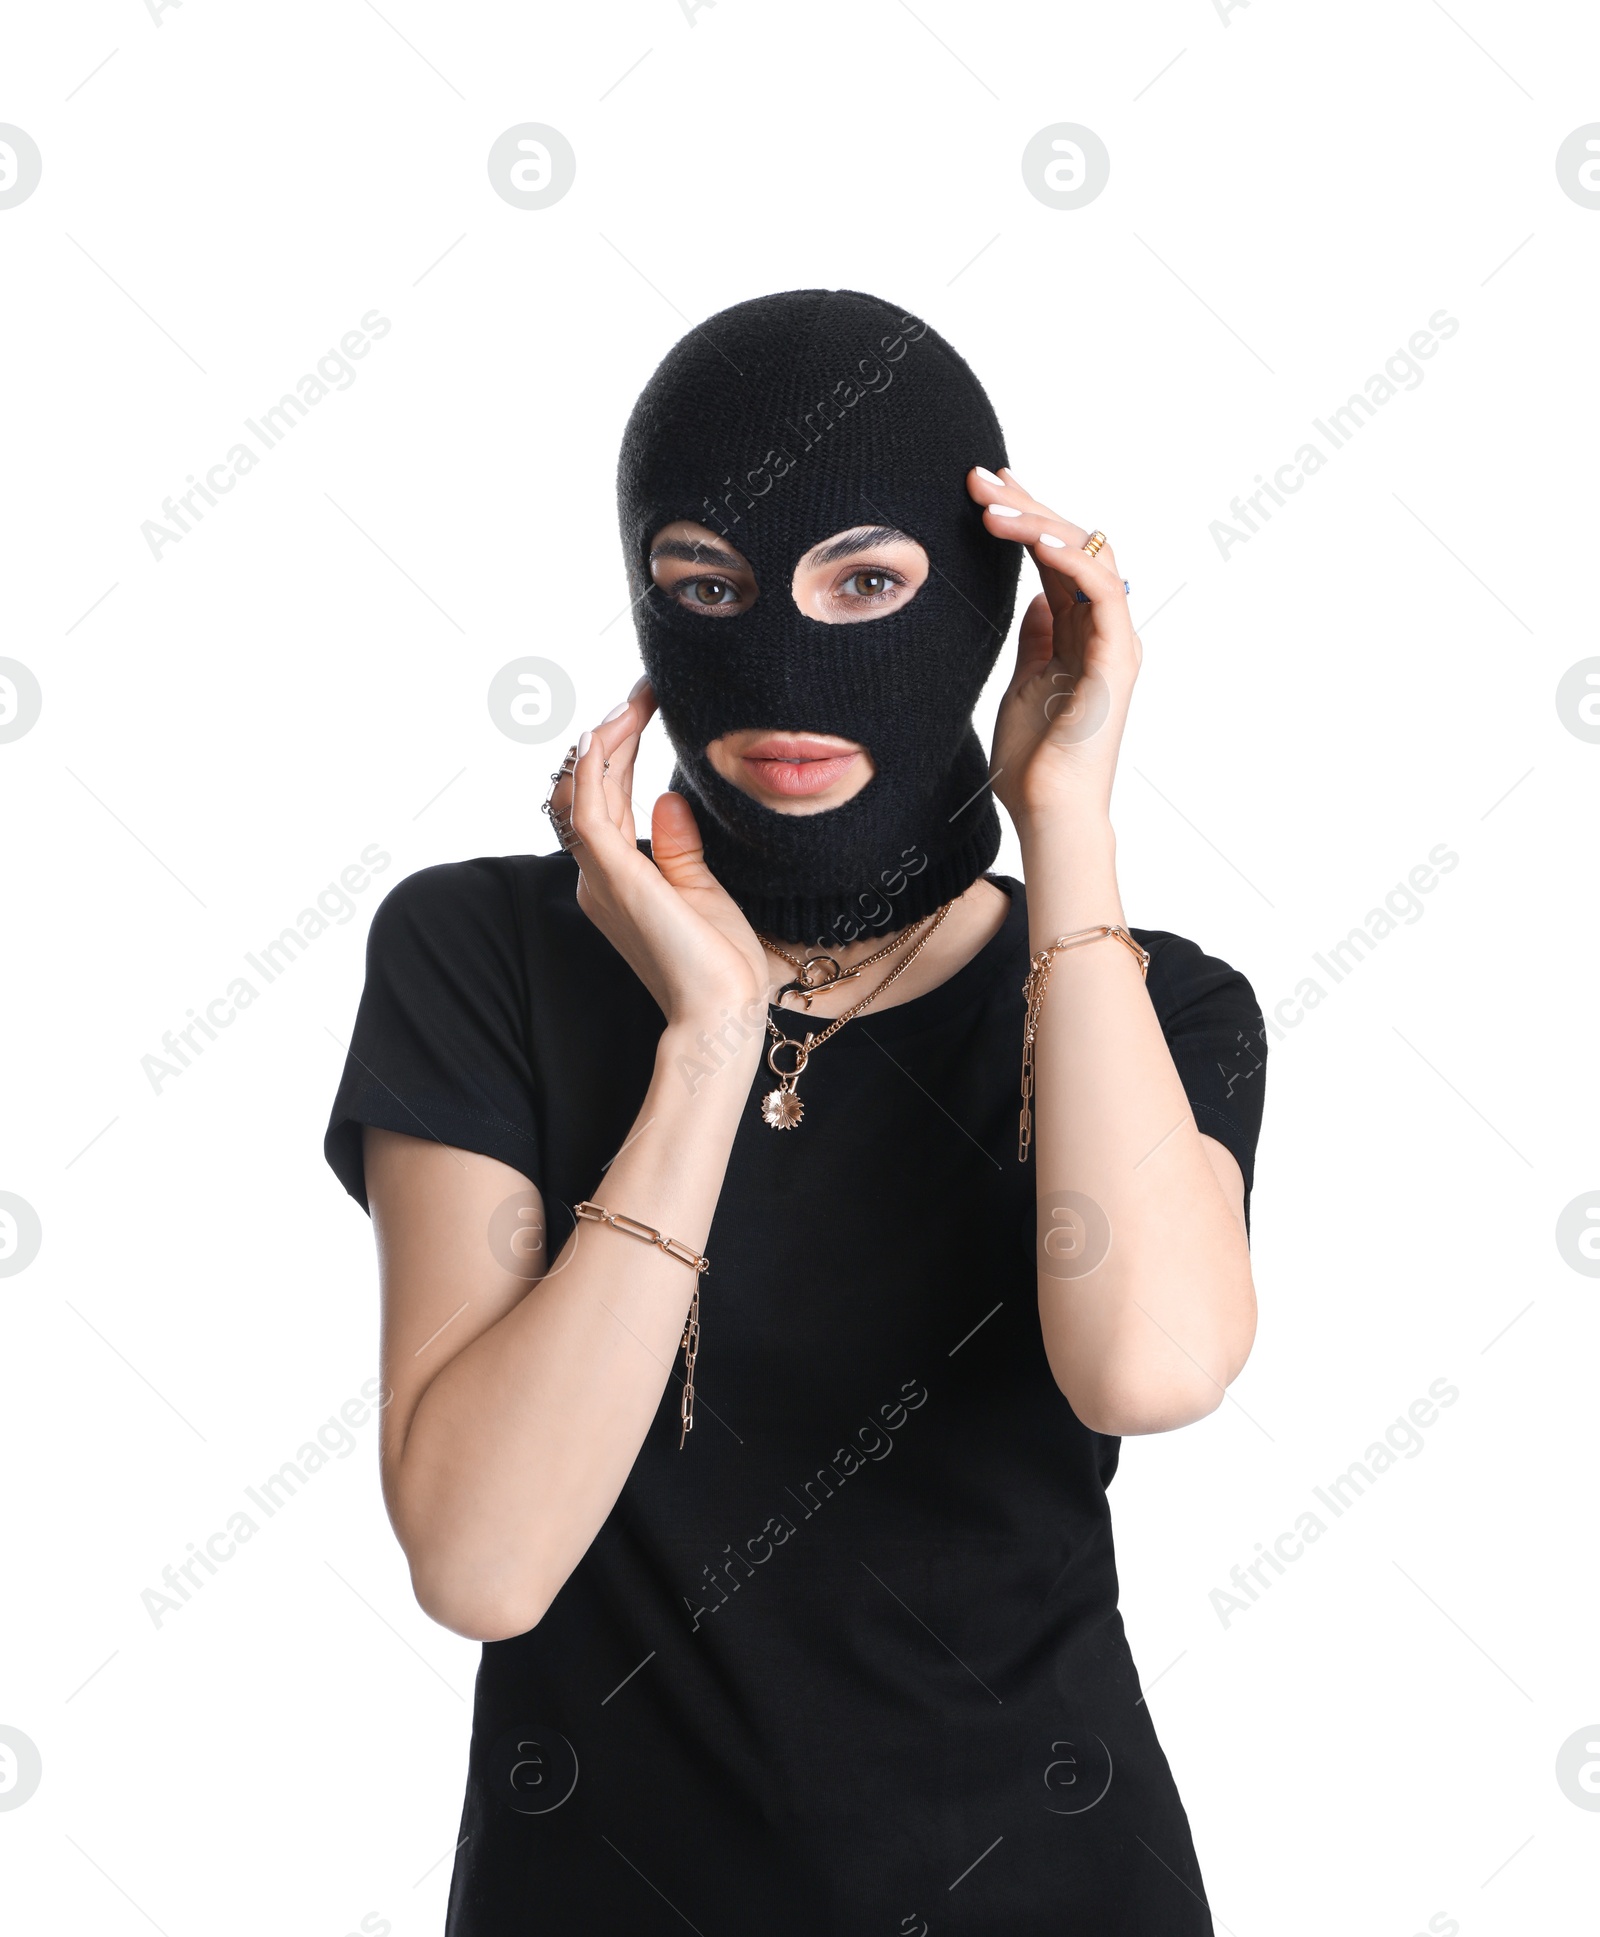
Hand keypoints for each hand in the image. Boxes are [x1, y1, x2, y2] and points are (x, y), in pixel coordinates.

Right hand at [547, 681, 771, 1034]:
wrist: (723, 1011)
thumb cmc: (719, 964)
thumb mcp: (701, 890)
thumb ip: (679, 846)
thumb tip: (667, 797)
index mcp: (617, 880)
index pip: (605, 801)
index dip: (618, 751)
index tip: (645, 708)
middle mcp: (597, 876)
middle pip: (587, 790)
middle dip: (611, 735)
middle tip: (642, 692)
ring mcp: (601, 876)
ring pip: (581, 792)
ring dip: (604, 739)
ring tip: (633, 700)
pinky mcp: (616, 876)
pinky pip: (588, 809)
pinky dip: (595, 766)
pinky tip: (614, 730)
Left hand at [967, 466, 1140, 828]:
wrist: (1048, 811)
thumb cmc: (1034, 761)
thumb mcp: (1026, 682)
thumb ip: (1037, 638)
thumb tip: (1035, 596)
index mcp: (1081, 633)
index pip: (1055, 557)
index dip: (1025, 516)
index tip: (985, 487)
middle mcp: (1104, 629)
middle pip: (1072, 545)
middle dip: (1027, 505)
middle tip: (980, 476)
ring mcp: (1115, 641)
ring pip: (1088, 556)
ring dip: (1039, 523)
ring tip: (990, 504)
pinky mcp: (1117, 658)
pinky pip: (1099, 590)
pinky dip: (1068, 558)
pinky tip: (1032, 537)